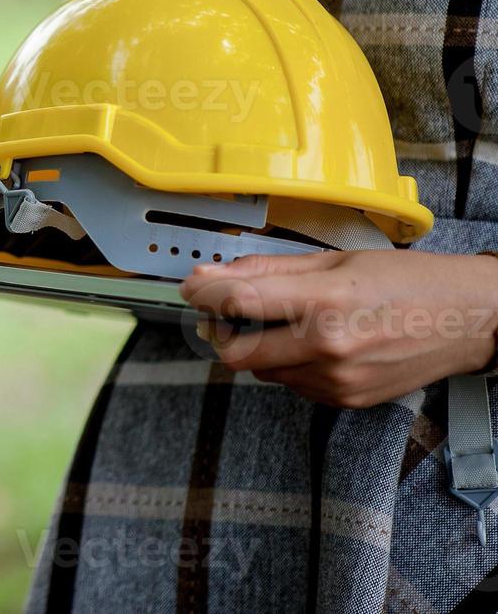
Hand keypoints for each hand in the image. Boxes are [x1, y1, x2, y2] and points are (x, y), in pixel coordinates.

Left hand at [180, 250, 497, 408]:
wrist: (470, 320)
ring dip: (262, 347)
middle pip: (237, 352)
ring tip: (296, 322)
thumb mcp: (334, 261)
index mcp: (323, 303)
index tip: (192, 287)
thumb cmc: (407, 281)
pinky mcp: (346, 400)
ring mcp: (337, 380)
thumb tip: (212, 274)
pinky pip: (293, 384)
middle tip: (235, 310)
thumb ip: (268, 270)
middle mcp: (328, 347)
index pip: (237, 302)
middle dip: (227, 331)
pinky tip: (318, 343)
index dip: (203, 294)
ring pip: (263, 370)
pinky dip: (291, 364)